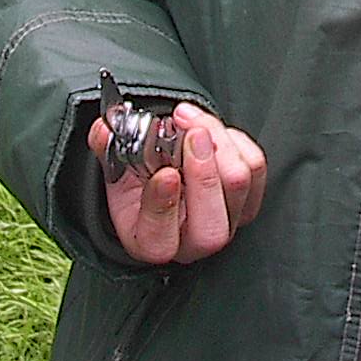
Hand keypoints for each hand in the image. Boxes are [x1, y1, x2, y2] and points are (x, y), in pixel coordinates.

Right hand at [88, 102, 265, 264]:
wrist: (166, 171)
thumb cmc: (140, 176)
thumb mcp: (115, 167)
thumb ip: (107, 148)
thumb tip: (104, 129)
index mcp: (152, 242)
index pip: (160, 241)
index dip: (164, 207)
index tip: (164, 173)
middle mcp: (193, 242)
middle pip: (212, 227)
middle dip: (204, 174)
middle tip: (191, 134)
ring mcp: (228, 221)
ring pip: (237, 185)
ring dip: (217, 141)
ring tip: (189, 118)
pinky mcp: (251, 198)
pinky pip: (256, 166)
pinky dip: (235, 140)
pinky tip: (211, 129)